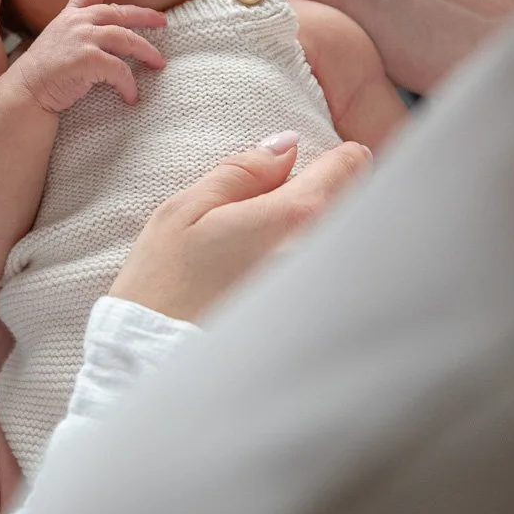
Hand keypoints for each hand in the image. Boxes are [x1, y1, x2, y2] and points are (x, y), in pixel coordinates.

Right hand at [11, 0, 166, 114]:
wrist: (27, 90)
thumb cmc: (43, 72)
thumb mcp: (59, 42)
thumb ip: (78, 34)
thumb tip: (103, 40)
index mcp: (69, 16)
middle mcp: (78, 22)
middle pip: (120, 13)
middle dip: (145, 16)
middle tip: (163, 21)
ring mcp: (83, 38)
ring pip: (127, 39)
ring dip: (146, 52)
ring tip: (158, 63)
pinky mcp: (88, 58)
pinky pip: (119, 70)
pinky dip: (129, 84)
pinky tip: (131, 96)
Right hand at [110, 133, 370, 323]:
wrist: (154, 366)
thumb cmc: (163, 288)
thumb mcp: (185, 210)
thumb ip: (242, 171)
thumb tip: (285, 146)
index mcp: (294, 216)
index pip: (352, 163)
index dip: (332, 158)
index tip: (302, 173)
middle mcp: (323, 254)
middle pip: (360, 203)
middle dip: (331, 199)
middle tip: (280, 215)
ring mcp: (325, 292)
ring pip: (348, 244)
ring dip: (326, 238)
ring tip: (271, 256)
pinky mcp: (320, 325)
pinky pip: (336, 283)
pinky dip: (320, 276)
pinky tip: (275, 290)